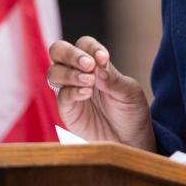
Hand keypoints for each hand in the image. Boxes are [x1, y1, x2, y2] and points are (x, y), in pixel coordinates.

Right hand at [47, 36, 155, 151]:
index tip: (104, 58)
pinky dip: (72, 91)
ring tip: (89, 81)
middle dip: (70, 53)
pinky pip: (61, 96)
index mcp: (95, 64)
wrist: (131, 141)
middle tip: (88, 64)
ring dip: (70, 73)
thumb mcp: (130, 92)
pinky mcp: (68, 111)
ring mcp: (71, 91)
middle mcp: (78, 74)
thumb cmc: (131, 112)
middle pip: (58, 51)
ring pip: (54, 72)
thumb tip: (97, 68)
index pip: (84, 44)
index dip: (91, 47)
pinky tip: (86, 94)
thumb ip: (113, 79)